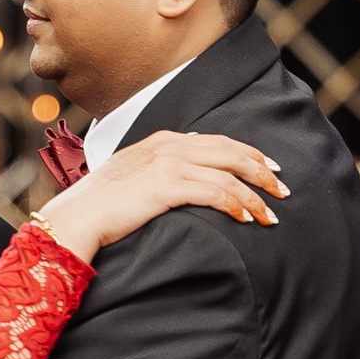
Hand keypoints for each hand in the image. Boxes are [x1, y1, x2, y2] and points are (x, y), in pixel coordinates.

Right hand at [36, 130, 286, 262]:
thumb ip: (158, 172)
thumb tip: (180, 179)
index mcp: (163, 141)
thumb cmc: (100, 206)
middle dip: (261, 170)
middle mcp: (169, 146)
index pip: (217, 141)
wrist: (76, 217)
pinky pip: (213, 192)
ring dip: (254, 194)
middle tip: (282, 188)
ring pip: (227, 173)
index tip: (268, 167)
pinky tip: (247, 218)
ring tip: (270, 214)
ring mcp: (167, 163)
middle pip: (230, 151)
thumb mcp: (132, 178)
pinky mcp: (166, 186)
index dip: (247, 153)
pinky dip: (235, 204)